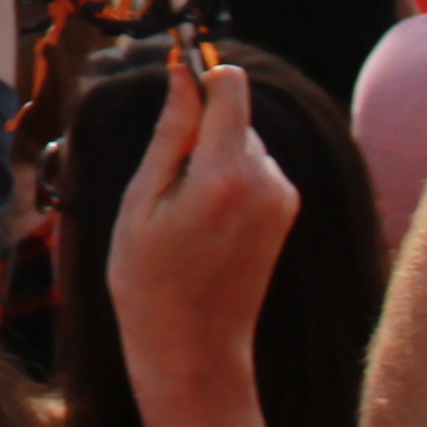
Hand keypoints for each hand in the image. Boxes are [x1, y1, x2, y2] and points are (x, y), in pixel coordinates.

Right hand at [110, 42, 297, 426]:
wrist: (194, 350)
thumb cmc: (150, 282)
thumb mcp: (141, 204)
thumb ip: (170, 135)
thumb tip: (183, 76)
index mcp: (226, 175)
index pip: (231, 86)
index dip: (201, 76)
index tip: (172, 88)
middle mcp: (267, 180)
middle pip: (234, 115)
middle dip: (199, 131)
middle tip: (163, 187)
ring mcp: (282, 198)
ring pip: (243, 143)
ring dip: (212, 159)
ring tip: (182, 215)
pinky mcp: (285, 211)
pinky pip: (254, 169)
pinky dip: (228, 180)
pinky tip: (204, 224)